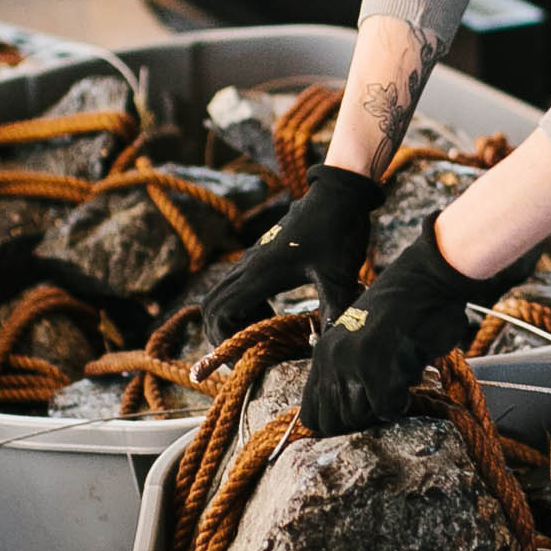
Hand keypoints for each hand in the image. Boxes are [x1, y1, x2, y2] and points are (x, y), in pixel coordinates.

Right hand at [198, 164, 383, 342]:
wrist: (338, 193)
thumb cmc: (338, 232)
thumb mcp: (340, 276)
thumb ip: (334, 310)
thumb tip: (329, 346)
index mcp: (261, 273)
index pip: (222, 313)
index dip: (226, 339)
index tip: (248, 357)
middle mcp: (249, 266)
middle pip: (210, 306)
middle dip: (220, 334)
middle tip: (247, 355)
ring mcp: (252, 259)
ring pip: (219, 294)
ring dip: (229, 319)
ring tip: (260, 336)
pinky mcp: (260, 255)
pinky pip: (233, 284)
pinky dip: (239, 305)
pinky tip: (270, 314)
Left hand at [301, 222, 517, 434]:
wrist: (427, 280)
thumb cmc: (404, 311)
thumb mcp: (361, 338)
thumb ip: (347, 371)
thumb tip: (347, 417)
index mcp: (323, 353)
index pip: (311, 415)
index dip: (335, 424)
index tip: (360, 414)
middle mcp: (331, 359)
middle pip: (333, 423)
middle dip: (361, 419)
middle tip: (382, 397)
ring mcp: (352, 365)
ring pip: (359, 418)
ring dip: (382, 406)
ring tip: (397, 377)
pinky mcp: (377, 369)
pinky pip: (386, 410)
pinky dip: (403, 400)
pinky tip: (410, 373)